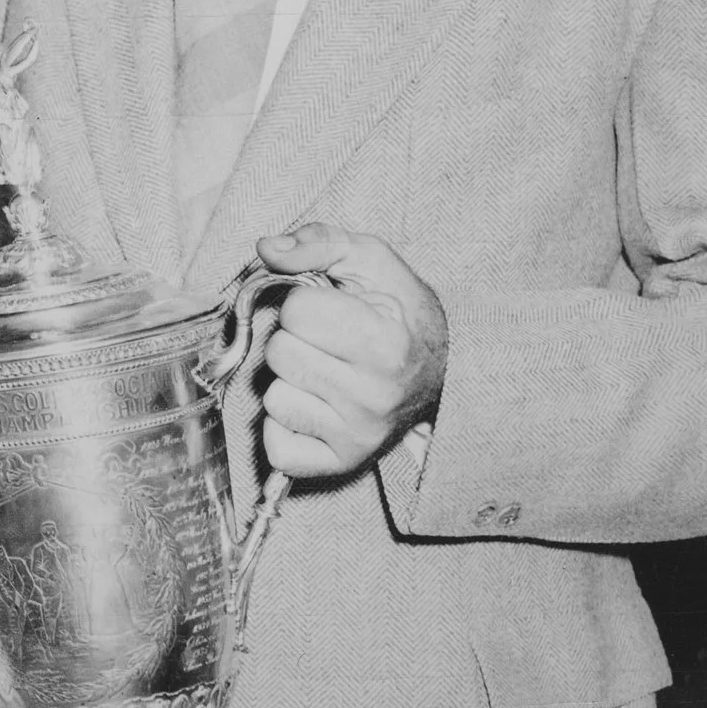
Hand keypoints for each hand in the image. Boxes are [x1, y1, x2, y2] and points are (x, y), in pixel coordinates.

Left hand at [254, 225, 448, 479]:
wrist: (441, 372)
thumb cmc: (397, 312)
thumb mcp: (370, 261)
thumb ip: (317, 242)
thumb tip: (265, 249)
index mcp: (386, 343)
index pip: (296, 311)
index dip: (306, 302)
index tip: (334, 310)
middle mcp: (376, 397)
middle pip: (279, 354)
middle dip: (295, 340)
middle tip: (329, 343)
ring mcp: (360, 435)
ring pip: (273, 398)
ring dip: (290, 381)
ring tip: (326, 373)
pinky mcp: (342, 464)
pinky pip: (276, 447)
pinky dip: (285, 425)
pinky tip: (316, 407)